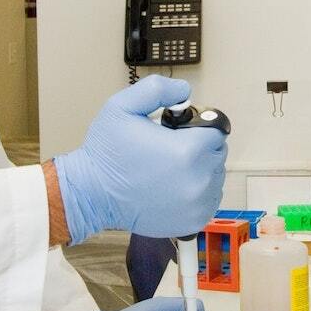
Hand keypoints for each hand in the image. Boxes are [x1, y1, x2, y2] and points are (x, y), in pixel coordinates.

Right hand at [53, 76, 227, 243]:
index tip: (178, 131)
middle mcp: (198, 180)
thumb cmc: (106, 153)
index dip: (199, 126)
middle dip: (200, 147)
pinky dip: (198, 191)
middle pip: (217, 153)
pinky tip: (173, 186)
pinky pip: (210, 199)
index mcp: (187, 150)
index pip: (217, 130)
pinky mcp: (194, 221)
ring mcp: (197, 203)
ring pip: (215, 176)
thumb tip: (186, 92)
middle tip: (170, 149)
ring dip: (200, 169)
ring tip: (170, 169)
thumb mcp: (122, 105)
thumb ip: (158, 89)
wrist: (92, 194)